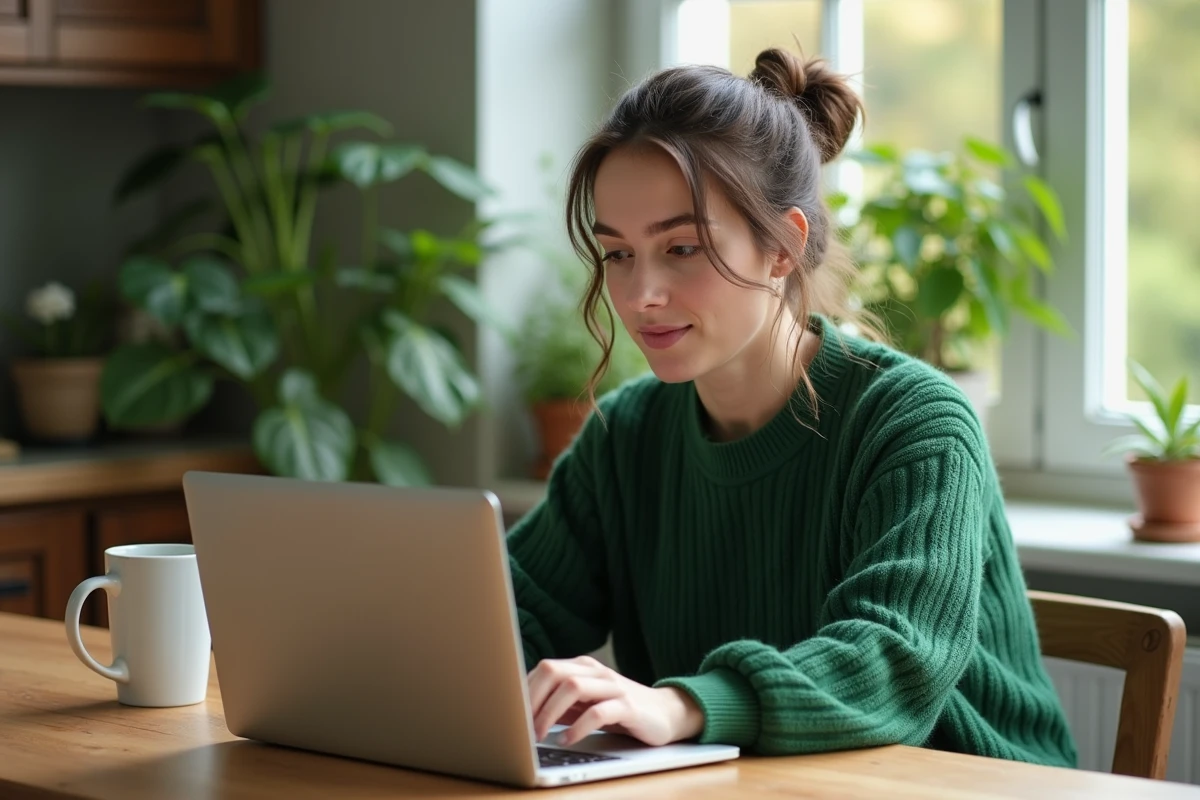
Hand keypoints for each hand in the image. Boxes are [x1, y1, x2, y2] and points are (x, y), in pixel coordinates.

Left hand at [527, 656, 704, 747]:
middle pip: (554, 671)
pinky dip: (578, 727)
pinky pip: (599, 711)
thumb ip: (559, 704)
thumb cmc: (618, 710)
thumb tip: (522, 713)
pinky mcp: (628, 706)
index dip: (524, 690)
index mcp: (582, 667)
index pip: (545, 668)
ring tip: (538, 734)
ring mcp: (613, 686)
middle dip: (533, 699)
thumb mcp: (584, 705)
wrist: (665, 713)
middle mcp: (596, 671)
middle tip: (521, 725)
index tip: (510, 713)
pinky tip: (567, 740)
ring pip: (573, 686)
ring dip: (550, 712)